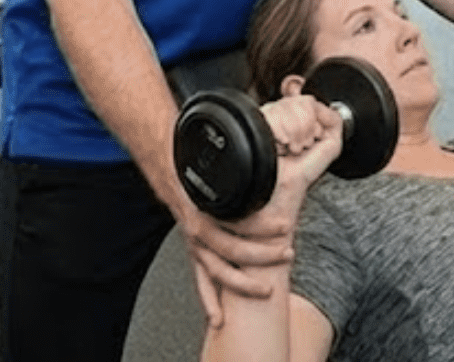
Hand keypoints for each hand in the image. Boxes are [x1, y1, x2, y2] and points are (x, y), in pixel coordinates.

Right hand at [179, 93, 343, 327]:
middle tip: (286, 254)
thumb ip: (255, 151)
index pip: (237, 217)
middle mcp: (201, 223)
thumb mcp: (230, 154)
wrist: (167, 163)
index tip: (285, 227)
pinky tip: (219, 317)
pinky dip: (210, 299)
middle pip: (229, 248)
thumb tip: (284, 136)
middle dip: (259, 255)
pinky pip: (202, 279)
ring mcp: (196, 240)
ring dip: (239, 283)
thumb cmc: (202, 158)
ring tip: (264, 291)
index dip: (261, 225)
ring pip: (215, 269)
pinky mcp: (195, 250)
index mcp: (212, 200)